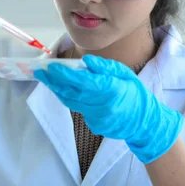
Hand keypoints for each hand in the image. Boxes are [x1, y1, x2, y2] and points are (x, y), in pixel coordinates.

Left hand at [34, 55, 182, 163]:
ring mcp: (99, 118)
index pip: (84, 82)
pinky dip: (71, 99)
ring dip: (58, 90)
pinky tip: (65, 90)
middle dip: (54, 82)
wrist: (144, 121)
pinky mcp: (95, 125)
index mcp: (112, 90)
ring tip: (47, 79)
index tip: (52, 67)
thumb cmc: (135, 93)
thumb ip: (104, 67)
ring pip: (72, 103)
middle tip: (40, 72)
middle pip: (73, 93)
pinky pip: (79, 110)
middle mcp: (104, 106)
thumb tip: (85, 60)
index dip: (66, 75)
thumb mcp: (124, 74)